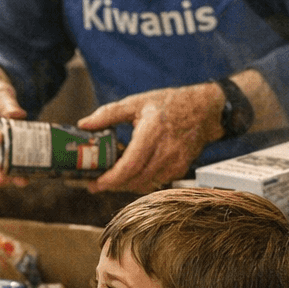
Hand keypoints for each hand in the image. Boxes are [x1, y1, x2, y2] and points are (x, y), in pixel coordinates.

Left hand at [79, 83, 223, 192]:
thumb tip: (84, 125)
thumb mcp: (137, 102)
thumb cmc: (170, 104)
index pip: (129, 166)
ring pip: (144, 184)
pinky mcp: (180, 169)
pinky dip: (140, 181)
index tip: (94, 183)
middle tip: (95, 183)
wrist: (205, 110)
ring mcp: (175, 162)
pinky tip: (131, 173)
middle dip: (113, 185)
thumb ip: (108, 114)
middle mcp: (165, 151)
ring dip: (125, 185)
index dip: (110, 179)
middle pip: (135, 179)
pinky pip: (155, 182)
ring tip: (111, 178)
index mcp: (152, 132)